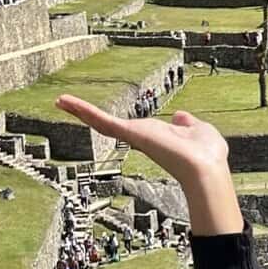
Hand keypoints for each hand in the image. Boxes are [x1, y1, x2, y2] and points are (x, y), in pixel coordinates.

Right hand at [56, 98, 226, 178]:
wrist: (205, 168)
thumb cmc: (206, 154)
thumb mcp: (198, 130)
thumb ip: (187, 124)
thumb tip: (180, 116)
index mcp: (156, 135)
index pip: (130, 127)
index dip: (115, 121)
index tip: (101, 116)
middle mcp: (141, 137)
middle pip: (109, 125)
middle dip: (89, 115)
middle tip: (67, 105)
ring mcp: (134, 136)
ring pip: (102, 123)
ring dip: (81, 111)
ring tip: (61, 101)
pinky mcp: (129, 134)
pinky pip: (103, 121)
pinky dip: (84, 110)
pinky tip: (66, 102)